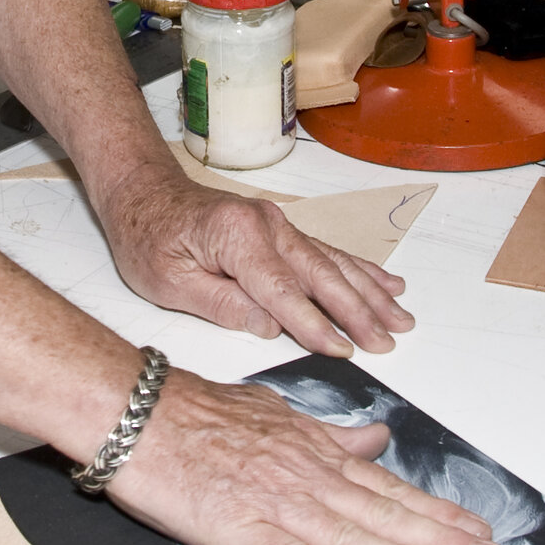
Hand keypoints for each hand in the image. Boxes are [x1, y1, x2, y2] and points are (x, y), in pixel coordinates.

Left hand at [97, 162, 414, 356]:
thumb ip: (221, 304)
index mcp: (236, 235)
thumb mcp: (167, 281)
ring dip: (370, 293)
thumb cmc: (148, 237)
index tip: (343, 350)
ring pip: (332, 263)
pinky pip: (328, 251)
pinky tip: (388, 284)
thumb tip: (268, 327)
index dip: (313, 323)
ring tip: (401, 319)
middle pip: (319, 274)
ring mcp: (278, 225)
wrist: (143, 194)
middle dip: (357, 311)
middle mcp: (265, 225)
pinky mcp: (281, 230)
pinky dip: (360, 269)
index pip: (281, 289)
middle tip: (386, 341)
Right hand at [107, 370, 505, 544]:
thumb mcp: (274, 413)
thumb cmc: (196, 412)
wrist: (135, 412)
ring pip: (351, 537)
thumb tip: (375, 440)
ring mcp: (273, 503)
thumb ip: (327, 434)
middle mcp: (304, 477)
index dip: (435, 513)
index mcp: (312, 452)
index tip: (478, 532)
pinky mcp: (237, 529)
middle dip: (441, 541)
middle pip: (383, 515)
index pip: (386, 488)